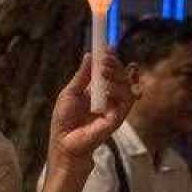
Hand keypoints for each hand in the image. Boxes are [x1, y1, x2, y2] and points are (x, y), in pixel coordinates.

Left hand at [48, 52, 134, 176]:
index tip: (108, 47)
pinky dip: (119, 91)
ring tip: (104, 71)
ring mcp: (114, 108)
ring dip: (117, 75)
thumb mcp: (70, 93)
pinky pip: (126, 100)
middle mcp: (108, 98)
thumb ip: (82, 76)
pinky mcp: (118, 118)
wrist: (65, 144)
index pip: (109, 71)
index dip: (111, 59)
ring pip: (127, 85)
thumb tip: (90, 55)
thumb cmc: (64, 122)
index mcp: (96, 91)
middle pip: (120, 76)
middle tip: (106, 58)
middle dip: (115, 64)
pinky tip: (108, 88)